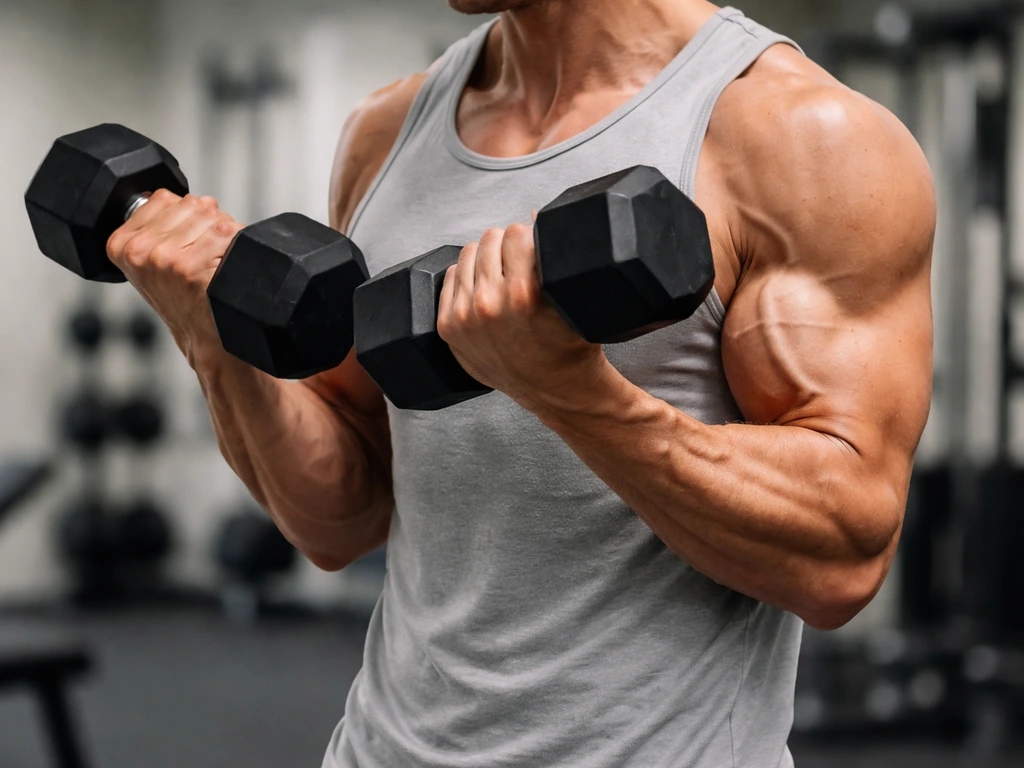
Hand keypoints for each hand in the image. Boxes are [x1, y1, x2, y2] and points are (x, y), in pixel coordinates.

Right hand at [105, 190, 244, 365]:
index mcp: (121, 244)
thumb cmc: (185, 300)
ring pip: (212, 216)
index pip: (163, 198)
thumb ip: (159, 227)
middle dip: (208, 223)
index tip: (188, 242)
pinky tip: (226, 267)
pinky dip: (238, 245)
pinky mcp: (192, 266)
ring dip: (225, 234)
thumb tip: (193, 199)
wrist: (206, 338)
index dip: (186, 215)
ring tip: (216, 263)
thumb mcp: (153, 263)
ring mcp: (165, 258)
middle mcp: (139, 250)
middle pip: (191, 204)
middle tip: (208, 255)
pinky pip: (229, 232)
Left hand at [436, 223, 605, 409]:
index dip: (528, 237)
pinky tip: (482, 288)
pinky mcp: (449, 328)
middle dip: (507, 246)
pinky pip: (450, 277)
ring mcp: (465, 317)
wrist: (555, 390)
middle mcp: (490, 303)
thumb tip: (531, 214)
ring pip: (467, 253)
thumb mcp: (569, 297)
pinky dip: (466, 277)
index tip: (534, 249)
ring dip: (485, 257)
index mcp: (524, 292)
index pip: (516, 232)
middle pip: (490, 238)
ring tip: (501, 275)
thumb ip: (551, 255)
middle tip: (518, 263)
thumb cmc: (570, 342)